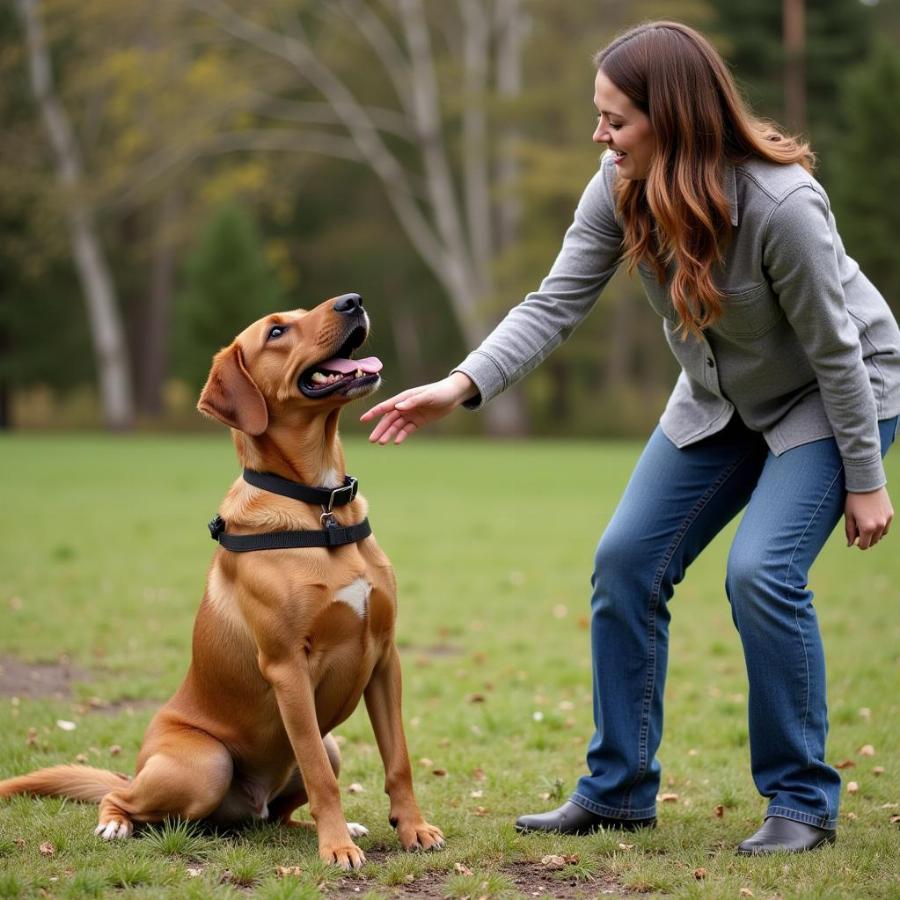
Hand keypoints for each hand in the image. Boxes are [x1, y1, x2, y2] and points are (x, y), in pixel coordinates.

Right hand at [360, 372, 477, 444]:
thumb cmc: (440, 391)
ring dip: (389, 434)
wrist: (454, 394)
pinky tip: (396, 442)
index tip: (363, 420)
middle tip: (372, 440)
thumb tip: (397, 407)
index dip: (374, 413)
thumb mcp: (428, 396)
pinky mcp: (418, 421)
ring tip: (382, 443)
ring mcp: (411, 414)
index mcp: (404, 398)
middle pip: (389, 419)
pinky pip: (407, 430)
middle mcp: (405, 406)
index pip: (386, 406)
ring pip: (396, 426)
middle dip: (380, 429)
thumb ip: (412, 401)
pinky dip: (401, 435)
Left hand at [844, 487, 892, 549]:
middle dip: (865, 539)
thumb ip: (850, 531)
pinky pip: (886, 527)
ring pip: (881, 535)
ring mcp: (887, 520)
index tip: (854, 539)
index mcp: (867, 528)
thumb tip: (850, 544)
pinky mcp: (890, 514)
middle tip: (858, 529)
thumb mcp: (848, 516)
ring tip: (865, 524)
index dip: (858, 544)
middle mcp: (879, 526)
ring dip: (874, 534)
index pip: (864, 545)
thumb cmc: (853, 499)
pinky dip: (880, 527)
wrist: (866, 483)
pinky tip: (872, 519)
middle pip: (873, 542)